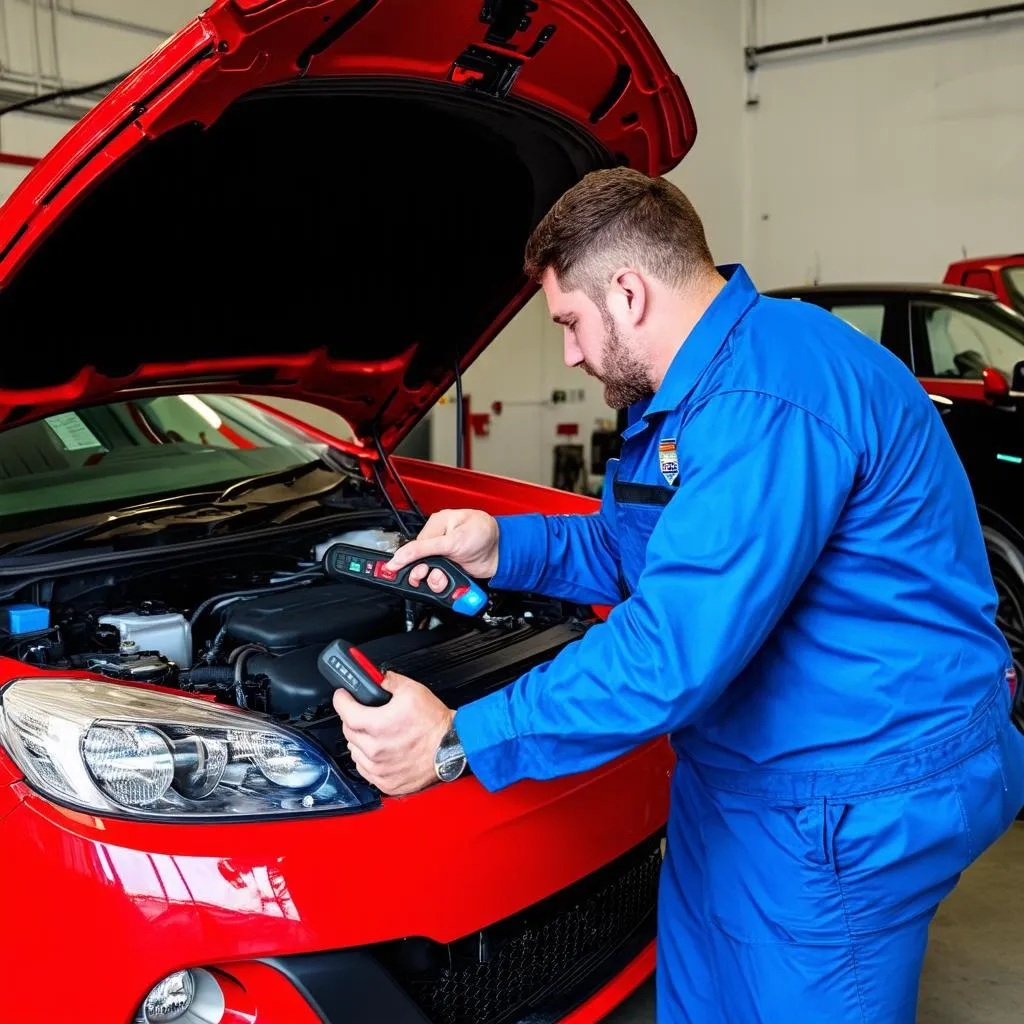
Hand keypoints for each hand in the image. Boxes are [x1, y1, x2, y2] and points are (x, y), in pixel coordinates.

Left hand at [333, 672, 454, 795]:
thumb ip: (388, 681)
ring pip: (354, 751)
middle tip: (365, 712)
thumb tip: (376, 678)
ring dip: (360, 740)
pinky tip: (380, 750)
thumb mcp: (413, 690)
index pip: (344, 711)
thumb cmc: (434, 723)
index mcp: (377, 725)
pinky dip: (368, 759)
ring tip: (376, 733)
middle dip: (353, 718)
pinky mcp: (385, 782)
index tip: (342, 696)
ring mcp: (379, 768)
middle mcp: (375, 749)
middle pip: (348, 731)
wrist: (452, 747)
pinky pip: (365, 769)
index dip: (342, 699)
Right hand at [386, 508, 498, 591]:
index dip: (408, 560)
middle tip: (425, 576)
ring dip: (435, 580)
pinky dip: (445, 585)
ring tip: (445, 579)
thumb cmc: (485, 534)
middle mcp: (439, 539)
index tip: (397, 569)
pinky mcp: (452, 567)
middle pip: (420, 561)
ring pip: (429, 573)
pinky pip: (441, 579)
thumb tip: (401, 556)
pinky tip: (451, 583)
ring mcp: (445, 554)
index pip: (415, 545)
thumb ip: (425, 549)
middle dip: (423, 572)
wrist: (504, 552)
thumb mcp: (453, 541)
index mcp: (437, 524)